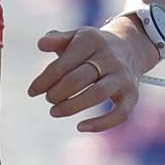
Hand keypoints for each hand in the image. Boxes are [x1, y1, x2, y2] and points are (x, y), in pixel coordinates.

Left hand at [26, 21, 148, 134]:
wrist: (130, 47)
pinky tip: (81, 126)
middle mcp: (110, 57)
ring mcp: (123, 76)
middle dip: (57, 93)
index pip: (64, 63)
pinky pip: (120, 113)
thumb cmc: (92, 47)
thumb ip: (57, 39)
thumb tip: (40, 44)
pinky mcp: (132, 94)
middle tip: (48, 99)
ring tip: (54, 112)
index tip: (32, 91)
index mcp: (92, 40)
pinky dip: (101, 124)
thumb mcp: (75, 37)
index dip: (45, 80)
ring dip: (72, 106)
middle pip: (79, 79)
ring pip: (97, 94)